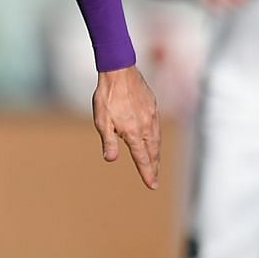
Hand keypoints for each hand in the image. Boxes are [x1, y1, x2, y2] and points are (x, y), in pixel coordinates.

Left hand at [93, 65, 160, 188]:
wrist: (119, 71)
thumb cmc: (107, 96)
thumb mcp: (102, 120)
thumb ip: (108, 141)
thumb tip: (111, 159)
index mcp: (133, 132)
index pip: (142, 158)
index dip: (147, 173)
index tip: (152, 185)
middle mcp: (146, 126)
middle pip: (153, 152)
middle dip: (154, 167)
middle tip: (155, 179)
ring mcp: (152, 116)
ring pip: (156, 140)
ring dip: (156, 154)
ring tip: (155, 163)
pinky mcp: (153, 107)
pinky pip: (156, 127)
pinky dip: (156, 138)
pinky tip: (153, 140)